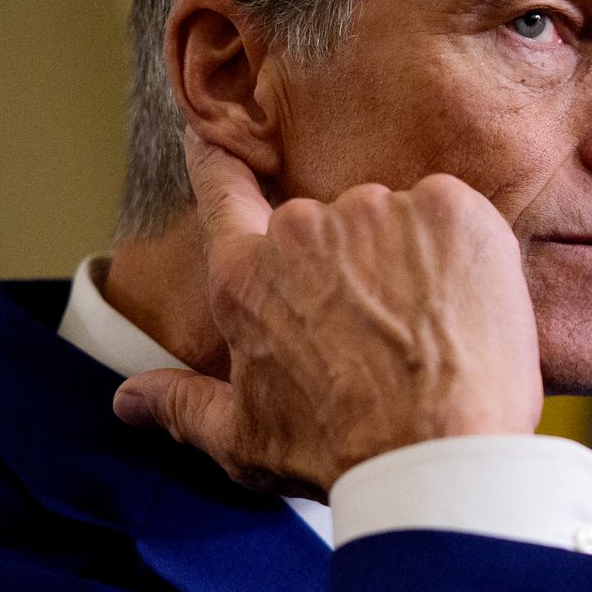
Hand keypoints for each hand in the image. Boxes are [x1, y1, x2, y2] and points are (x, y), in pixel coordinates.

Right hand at [113, 134, 543, 499]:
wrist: (434, 454)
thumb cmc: (339, 451)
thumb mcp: (245, 438)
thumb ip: (183, 406)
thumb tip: (127, 400)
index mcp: (246, 276)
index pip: (222, 194)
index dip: (216, 163)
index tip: (209, 137)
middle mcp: (302, 229)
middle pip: (330, 225)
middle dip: (356, 267)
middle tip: (386, 332)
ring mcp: (377, 209)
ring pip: (396, 219)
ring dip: (413, 260)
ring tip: (429, 331)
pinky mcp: (447, 207)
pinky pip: (454, 214)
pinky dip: (463, 252)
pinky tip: (464, 309)